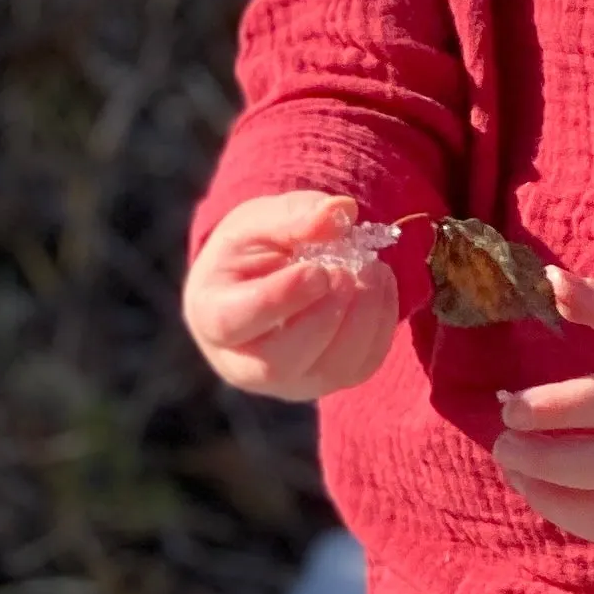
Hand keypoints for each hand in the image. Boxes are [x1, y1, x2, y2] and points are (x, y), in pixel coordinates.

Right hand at [183, 191, 400, 401]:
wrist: (259, 286)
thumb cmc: (248, 254)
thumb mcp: (256, 222)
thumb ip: (291, 215)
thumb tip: (341, 212)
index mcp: (212, 316)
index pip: (234, 322)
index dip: (278, 299)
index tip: (316, 270)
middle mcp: (245, 364)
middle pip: (281, 360)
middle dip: (324, 315)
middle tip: (347, 271)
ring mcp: (290, 381)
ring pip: (330, 370)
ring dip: (363, 318)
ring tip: (372, 268)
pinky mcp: (328, 381)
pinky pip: (362, 365)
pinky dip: (381, 323)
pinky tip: (380, 284)